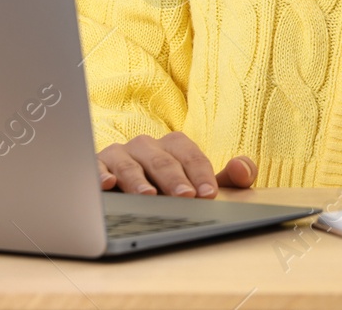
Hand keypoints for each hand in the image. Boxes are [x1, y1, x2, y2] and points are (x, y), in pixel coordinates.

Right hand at [97, 132, 256, 197]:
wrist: (126, 189)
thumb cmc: (167, 187)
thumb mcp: (199, 184)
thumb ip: (228, 179)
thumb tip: (243, 168)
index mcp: (172, 145)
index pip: (190, 155)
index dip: (201, 174)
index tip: (209, 195)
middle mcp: (146, 146)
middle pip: (162, 160)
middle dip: (174, 179)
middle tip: (185, 197)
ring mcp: (120, 154)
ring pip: (130, 164)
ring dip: (139, 180)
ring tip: (149, 196)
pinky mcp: (98, 166)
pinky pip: (97, 168)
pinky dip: (101, 174)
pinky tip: (108, 184)